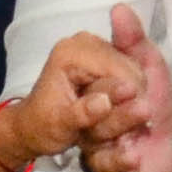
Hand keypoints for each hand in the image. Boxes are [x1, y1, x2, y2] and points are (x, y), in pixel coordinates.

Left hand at [0, 35, 130, 171]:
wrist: (34, 124)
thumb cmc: (43, 126)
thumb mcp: (59, 127)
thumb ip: (82, 114)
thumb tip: (105, 103)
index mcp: (71, 54)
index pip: (120, 72)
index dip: (130, 100)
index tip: (128, 127)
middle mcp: (86, 42)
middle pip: (132, 71)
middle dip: (130, 103)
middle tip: (118, 128)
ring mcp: (98, 47)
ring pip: (136, 75)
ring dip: (131, 102)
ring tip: (113, 121)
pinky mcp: (107, 56)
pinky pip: (132, 77)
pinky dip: (130, 97)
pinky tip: (117, 111)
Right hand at [85, 1, 171, 171]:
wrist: (160, 154)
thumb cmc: (150, 105)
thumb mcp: (145, 69)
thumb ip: (132, 43)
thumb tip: (120, 7)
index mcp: (96, 107)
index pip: (94, 101)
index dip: (110, 93)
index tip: (135, 85)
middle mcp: (94, 136)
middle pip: (96, 133)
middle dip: (119, 122)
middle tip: (144, 110)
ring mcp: (103, 165)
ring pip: (103, 165)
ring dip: (119, 159)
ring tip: (136, 152)